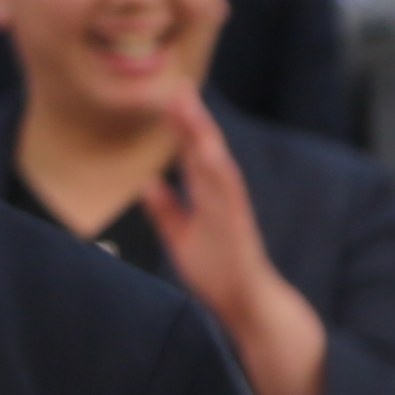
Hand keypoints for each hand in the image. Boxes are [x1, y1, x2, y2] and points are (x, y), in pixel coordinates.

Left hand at [134, 82, 325, 394]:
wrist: (248, 307)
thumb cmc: (217, 273)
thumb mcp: (181, 238)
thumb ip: (166, 211)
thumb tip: (146, 183)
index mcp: (209, 198)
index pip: (192, 154)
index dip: (182, 125)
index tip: (168, 94)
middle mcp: (222, 199)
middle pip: (206, 152)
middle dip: (193, 120)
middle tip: (178, 87)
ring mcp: (232, 213)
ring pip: (217, 168)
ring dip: (205, 139)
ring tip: (190, 111)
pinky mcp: (238, 230)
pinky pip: (228, 197)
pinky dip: (218, 174)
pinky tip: (207, 154)